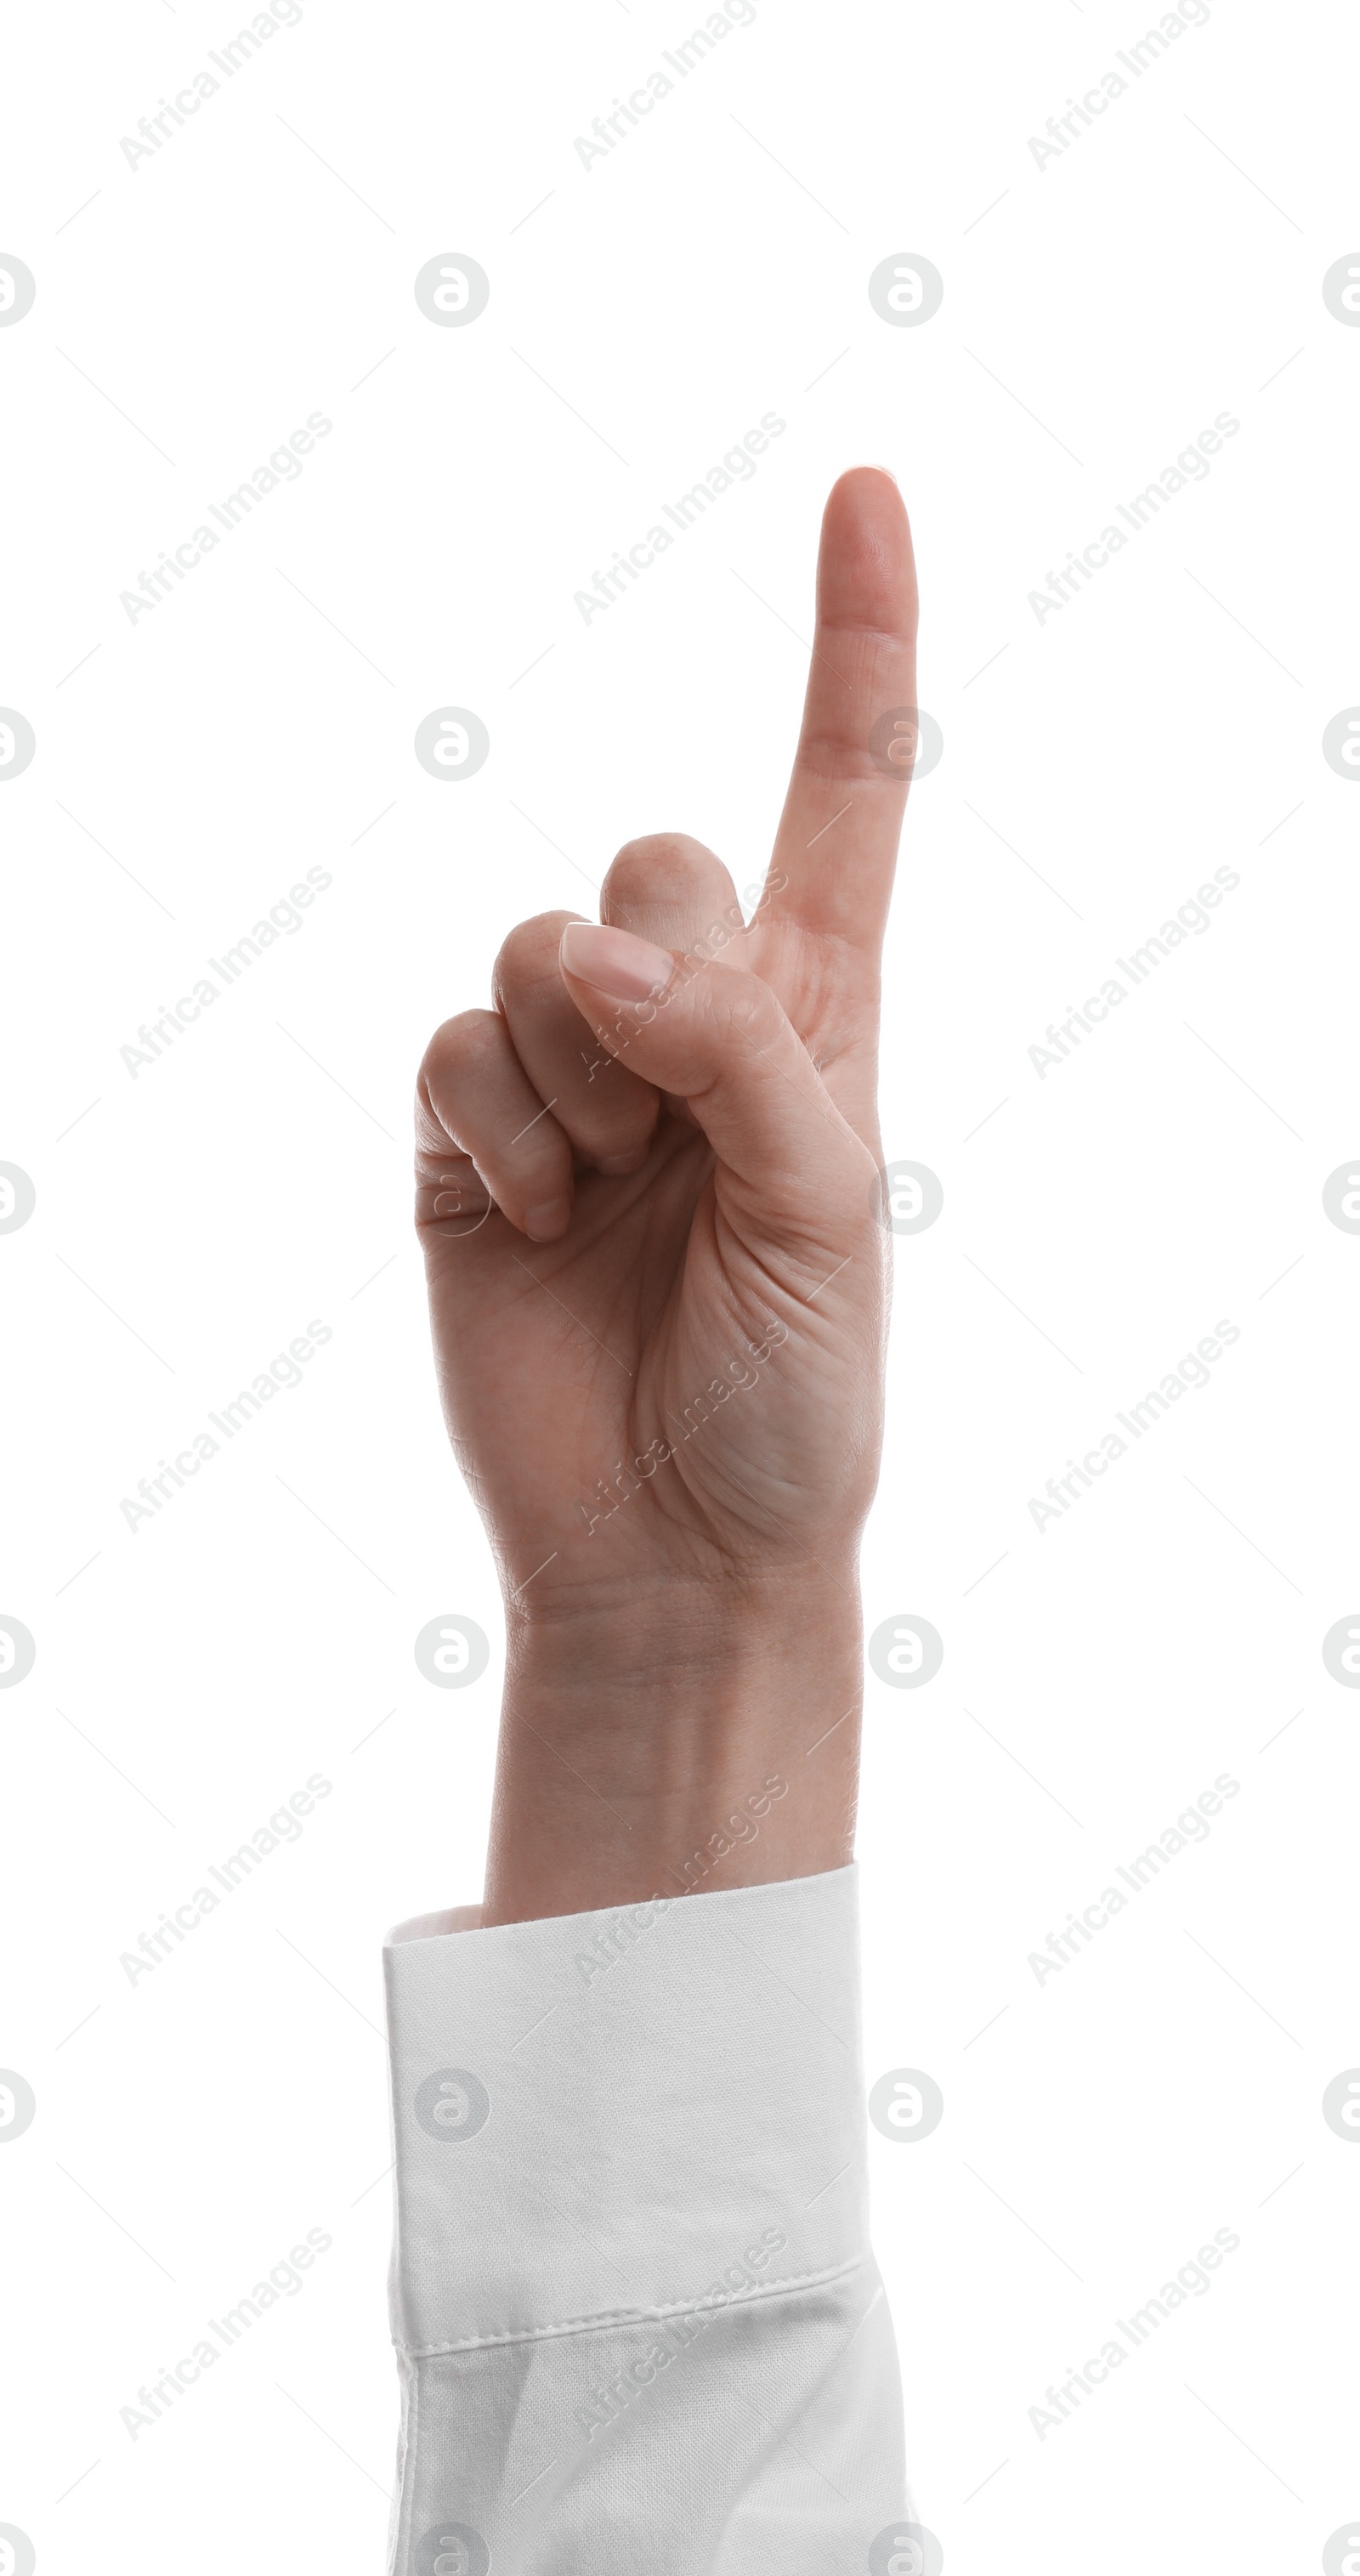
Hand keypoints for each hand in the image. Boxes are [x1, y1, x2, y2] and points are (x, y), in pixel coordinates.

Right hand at [414, 469, 918, 1918]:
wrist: (676, 1543)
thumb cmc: (794, 1388)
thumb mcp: (829, 1208)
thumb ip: (744, 1051)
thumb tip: (601, 957)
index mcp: (823, 1018)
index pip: (844, 796)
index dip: (855, 644)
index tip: (868, 487)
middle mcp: (698, 1021)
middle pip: (654, 856)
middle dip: (666, 979)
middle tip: (685, 1131)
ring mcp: (577, 1077)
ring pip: (538, 941)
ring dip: (581, 1072)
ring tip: (611, 1199)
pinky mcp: (470, 1137)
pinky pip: (453, 1041)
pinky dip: (496, 1128)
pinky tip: (533, 1221)